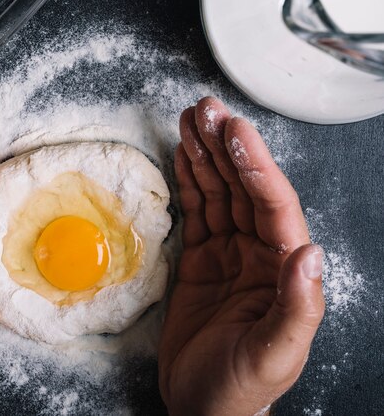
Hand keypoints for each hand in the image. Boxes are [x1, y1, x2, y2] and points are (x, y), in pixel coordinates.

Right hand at [159, 97, 324, 415]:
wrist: (202, 409)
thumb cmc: (240, 389)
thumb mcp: (273, 355)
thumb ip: (297, 305)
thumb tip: (309, 250)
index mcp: (283, 270)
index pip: (271, 204)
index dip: (254, 165)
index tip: (234, 131)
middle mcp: (259, 253)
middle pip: (242, 187)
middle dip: (224, 145)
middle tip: (206, 108)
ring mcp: (229, 252)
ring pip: (218, 191)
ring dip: (205, 154)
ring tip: (191, 119)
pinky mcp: (202, 258)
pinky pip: (197, 210)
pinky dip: (189, 179)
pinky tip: (184, 154)